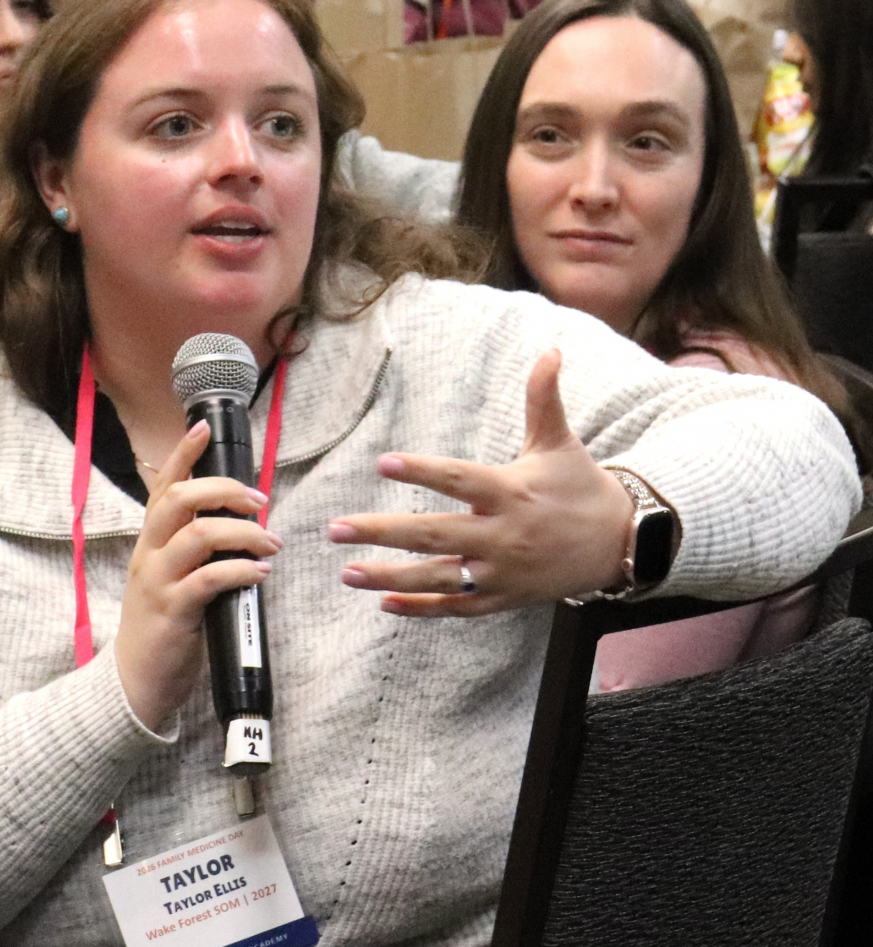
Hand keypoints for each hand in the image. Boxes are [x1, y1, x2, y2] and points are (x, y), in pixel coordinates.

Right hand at [115, 419, 281, 728]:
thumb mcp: (171, 578)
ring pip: (196, 535)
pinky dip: (239, 571)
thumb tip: (241, 528)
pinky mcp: (173, 612)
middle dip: (224, 490)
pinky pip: (208, 580)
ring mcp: (158, 582)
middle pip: (179, 500)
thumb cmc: (162, 627)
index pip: (162, 486)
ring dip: (242, 532)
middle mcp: (149, 554)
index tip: (202, 428)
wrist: (135, 681)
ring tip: (271, 542)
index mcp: (150, 542)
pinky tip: (259, 573)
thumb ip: (195, 552)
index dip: (182, 454)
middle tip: (259, 501)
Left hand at [330, 349, 634, 616]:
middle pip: (434, 534)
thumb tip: (550, 348)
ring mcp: (502, 572)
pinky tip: (384, 603)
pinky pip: (457, 607)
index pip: (459, 480)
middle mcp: (503, 535)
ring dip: (390, 578)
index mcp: (511, 492)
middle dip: (382, 532)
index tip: (382, 461)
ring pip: (439, 577)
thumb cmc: (580, 486)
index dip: (422, 471)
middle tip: (337, 528)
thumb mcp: (560, 442)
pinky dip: (422, 609)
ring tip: (347, 573)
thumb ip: (543, 398)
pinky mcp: (505, 598)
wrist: (621, 543)